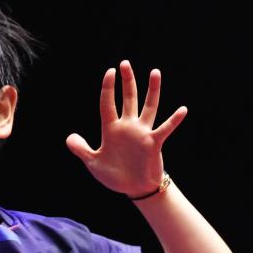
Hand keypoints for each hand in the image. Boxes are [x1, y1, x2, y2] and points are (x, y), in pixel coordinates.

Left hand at [66, 61, 187, 197]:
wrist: (134, 189)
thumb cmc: (115, 176)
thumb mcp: (93, 163)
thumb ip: (81, 150)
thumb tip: (69, 138)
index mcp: (111, 129)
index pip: (107, 104)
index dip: (108, 88)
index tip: (110, 71)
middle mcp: (128, 127)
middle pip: (128, 99)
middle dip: (127, 81)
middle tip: (125, 63)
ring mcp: (142, 133)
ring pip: (148, 107)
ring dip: (152, 90)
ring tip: (155, 72)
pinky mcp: (154, 143)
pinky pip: (165, 129)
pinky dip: (173, 120)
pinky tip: (182, 109)